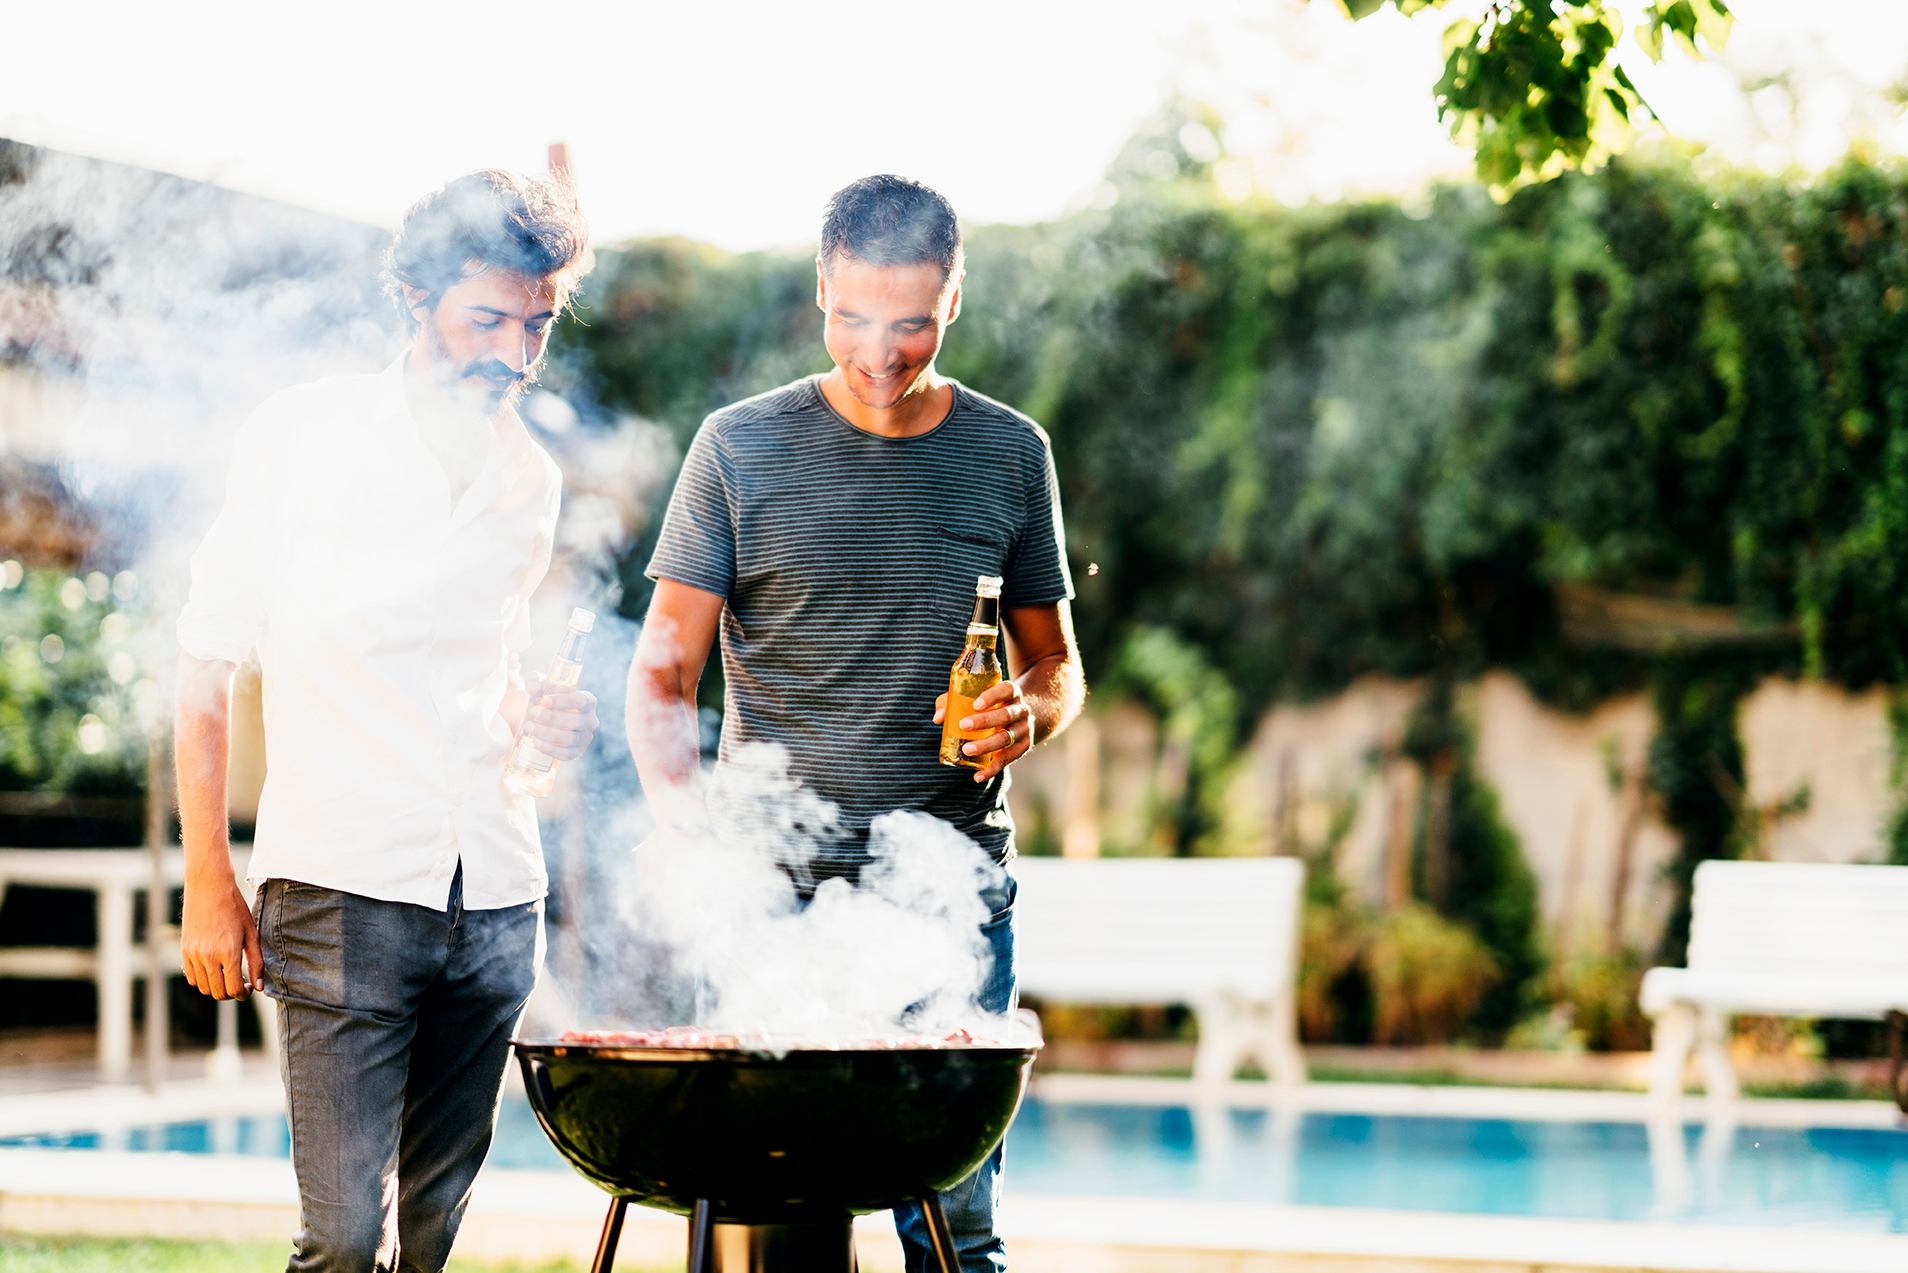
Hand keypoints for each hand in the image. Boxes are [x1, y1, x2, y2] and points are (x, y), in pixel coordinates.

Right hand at [181, 878, 262, 1000]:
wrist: (209, 888)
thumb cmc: (235, 908)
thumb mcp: (251, 933)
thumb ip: (256, 962)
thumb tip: (259, 986)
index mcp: (228, 952)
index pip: (234, 989)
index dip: (243, 994)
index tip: (249, 988)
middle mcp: (208, 956)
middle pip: (218, 992)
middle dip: (231, 994)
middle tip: (240, 984)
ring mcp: (193, 954)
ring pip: (203, 988)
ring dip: (216, 988)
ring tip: (227, 976)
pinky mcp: (184, 951)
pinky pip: (192, 977)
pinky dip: (203, 980)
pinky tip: (214, 969)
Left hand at [524, 673, 599, 760]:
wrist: (544, 718)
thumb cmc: (546, 698)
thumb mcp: (540, 685)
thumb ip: (534, 681)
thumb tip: (533, 688)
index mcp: (588, 701)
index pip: (581, 701)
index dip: (563, 701)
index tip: (544, 701)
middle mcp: (591, 720)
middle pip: (577, 721)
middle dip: (552, 718)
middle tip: (533, 713)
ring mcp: (585, 738)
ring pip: (571, 738)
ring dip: (548, 733)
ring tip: (529, 726)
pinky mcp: (576, 752)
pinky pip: (566, 754)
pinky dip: (550, 749)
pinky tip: (536, 742)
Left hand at [932, 680, 1034, 781]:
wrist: (1021, 718)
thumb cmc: (991, 705)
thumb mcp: (976, 697)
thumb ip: (954, 702)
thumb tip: (938, 718)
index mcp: (1011, 693)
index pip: (1006, 690)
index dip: (992, 696)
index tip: (975, 704)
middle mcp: (1021, 710)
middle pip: (1006, 715)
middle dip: (985, 721)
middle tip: (963, 725)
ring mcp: (1024, 730)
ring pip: (1007, 738)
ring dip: (987, 745)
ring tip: (967, 749)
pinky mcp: (1022, 747)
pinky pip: (1007, 759)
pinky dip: (992, 769)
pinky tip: (978, 776)